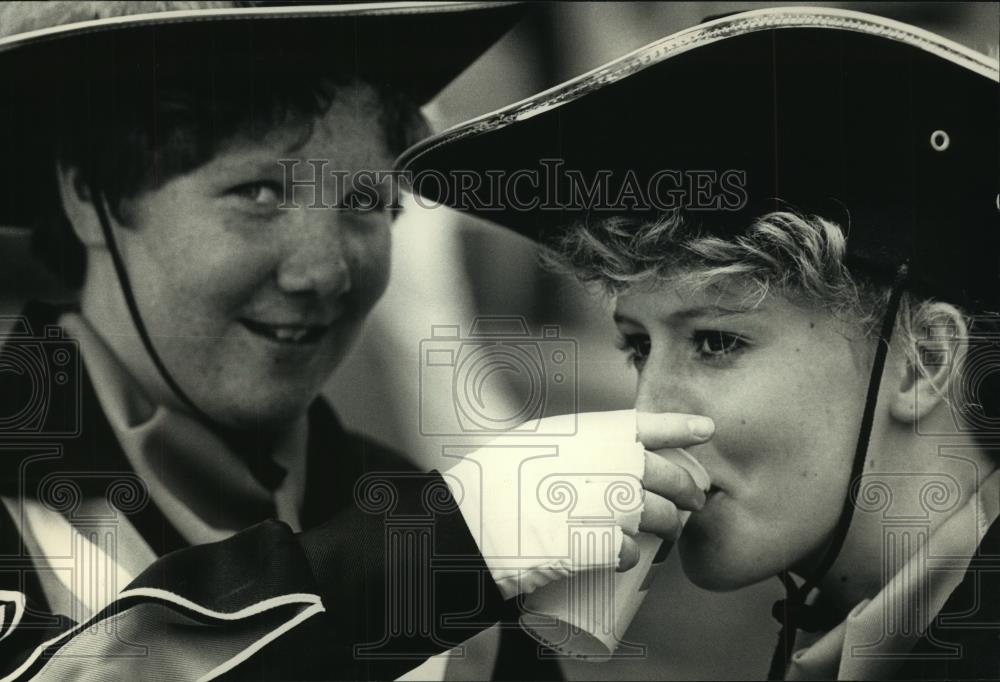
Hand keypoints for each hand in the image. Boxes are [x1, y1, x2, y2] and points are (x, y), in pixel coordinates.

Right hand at [442, 409, 713, 597]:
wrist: (472, 521)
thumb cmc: (495, 480)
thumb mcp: (535, 442)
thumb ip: (572, 446)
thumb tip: (597, 458)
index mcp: (595, 432)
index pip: (652, 424)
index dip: (683, 426)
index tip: (706, 430)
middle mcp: (612, 463)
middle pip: (671, 478)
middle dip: (690, 491)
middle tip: (692, 502)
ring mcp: (612, 505)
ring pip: (663, 518)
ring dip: (671, 529)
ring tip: (667, 536)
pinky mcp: (604, 544)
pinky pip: (634, 552)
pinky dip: (633, 558)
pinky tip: (628, 561)